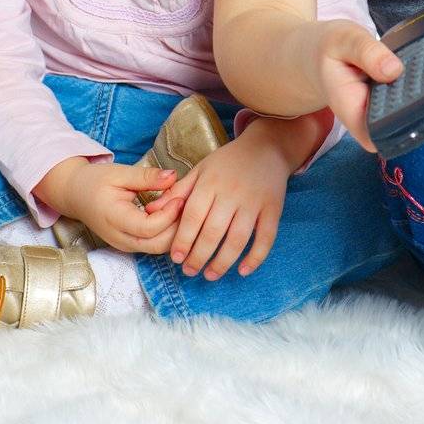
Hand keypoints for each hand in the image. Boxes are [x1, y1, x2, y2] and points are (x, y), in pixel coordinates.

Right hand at [47, 159, 183, 253]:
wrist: (75, 194)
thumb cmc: (95, 181)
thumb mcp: (120, 173)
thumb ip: (147, 177)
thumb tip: (173, 176)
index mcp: (114, 219)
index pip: (149, 228)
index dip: (169, 215)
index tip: (180, 197)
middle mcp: (121, 239)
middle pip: (158, 244)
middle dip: (178, 227)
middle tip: (188, 204)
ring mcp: (126, 245)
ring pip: (159, 248)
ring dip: (175, 231)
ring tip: (182, 207)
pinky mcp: (131, 245)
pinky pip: (155, 244)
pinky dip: (168, 232)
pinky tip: (173, 214)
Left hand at [140, 135, 297, 279]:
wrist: (266, 148)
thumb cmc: (227, 163)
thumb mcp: (200, 170)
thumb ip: (176, 192)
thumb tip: (149, 211)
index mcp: (211, 183)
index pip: (193, 216)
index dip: (183, 240)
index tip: (176, 258)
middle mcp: (232, 193)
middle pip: (213, 232)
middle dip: (199, 256)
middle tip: (189, 271)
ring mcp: (254, 202)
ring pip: (238, 239)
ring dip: (223, 262)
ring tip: (210, 275)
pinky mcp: (273, 209)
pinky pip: (266, 238)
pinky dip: (255, 257)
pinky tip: (242, 270)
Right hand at [311, 20, 423, 151]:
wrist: (316, 55)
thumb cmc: (326, 50)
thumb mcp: (340, 43)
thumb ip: (365, 54)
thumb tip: (394, 70)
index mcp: (358, 117)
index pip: (393, 132)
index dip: (421, 119)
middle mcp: (376, 120)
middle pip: (416, 118)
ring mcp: (389, 110)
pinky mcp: (397, 97)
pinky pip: (422, 91)